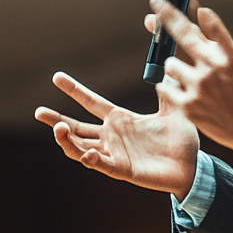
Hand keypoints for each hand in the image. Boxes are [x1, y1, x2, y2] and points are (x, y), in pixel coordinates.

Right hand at [35, 72, 199, 198]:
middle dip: (57, 120)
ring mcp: (114, 154)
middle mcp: (112, 137)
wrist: (192, 167)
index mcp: (120, 120)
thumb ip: (167, 88)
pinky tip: (87, 153)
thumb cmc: (181, 141)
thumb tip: (167, 63)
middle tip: (39, 112)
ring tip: (59, 129)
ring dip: (67, 140)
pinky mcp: (122, 170)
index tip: (57, 77)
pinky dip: (91, 159)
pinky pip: (101, 165)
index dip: (74, 90)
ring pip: (81, 148)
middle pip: (76, 128)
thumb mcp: (173, 110)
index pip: (91, 102)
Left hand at [146, 0, 232, 158]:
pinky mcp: (189, 106)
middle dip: (163, 21)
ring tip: (186, 75)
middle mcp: (211, 68)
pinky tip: (178, 90)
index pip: (203, 25)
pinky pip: (166, 88)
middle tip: (151, 15)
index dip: (181, 12)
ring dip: (175, 66)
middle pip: (181, 36)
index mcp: (230, 56)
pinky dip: (169, 87)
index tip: (163, 1)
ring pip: (170, 65)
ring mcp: (198, 87)